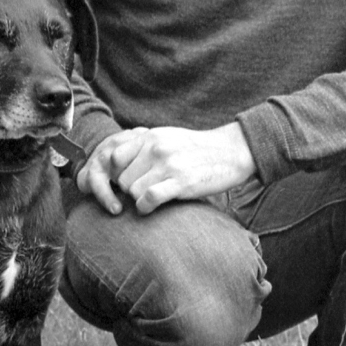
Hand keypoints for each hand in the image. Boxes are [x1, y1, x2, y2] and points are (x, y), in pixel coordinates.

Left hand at [76, 123, 256, 215]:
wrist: (231, 151)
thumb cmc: (197, 148)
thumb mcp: (167, 137)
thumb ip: (143, 146)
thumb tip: (116, 161)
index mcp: (150, 136)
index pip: (114, 157)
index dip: (116, 174)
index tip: (125, 182)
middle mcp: (156, 148)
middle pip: (123, 179)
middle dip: (130, 190)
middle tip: (142, 193)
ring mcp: (168, 164)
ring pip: (133, 191)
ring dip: (139, 200)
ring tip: (151, 199)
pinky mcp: (181, 182)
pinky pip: (148, 198)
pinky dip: (146, 208)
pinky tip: (152, 208)